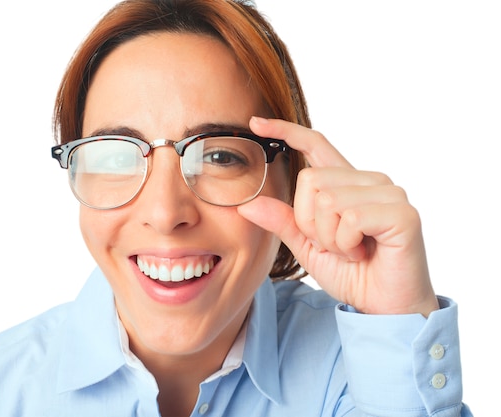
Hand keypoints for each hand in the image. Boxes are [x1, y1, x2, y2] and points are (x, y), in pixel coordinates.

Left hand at [238, 117, 438, 316]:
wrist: (383, 309)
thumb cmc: (352, 274)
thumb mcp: (307, 246)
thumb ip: (283, 222)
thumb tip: (246, 205)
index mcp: (347, 184)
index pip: (315, 144)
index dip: (286, 131)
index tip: (256, 122)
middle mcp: (370, 180)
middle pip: (311, 179)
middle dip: (310, 223)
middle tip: (336, 245)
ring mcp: (389, 193)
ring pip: (327, 200)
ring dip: (329, 238)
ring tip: (352, 250)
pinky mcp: (402, 212)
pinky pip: (350, 218)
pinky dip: (346, 244)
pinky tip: (364, 253)